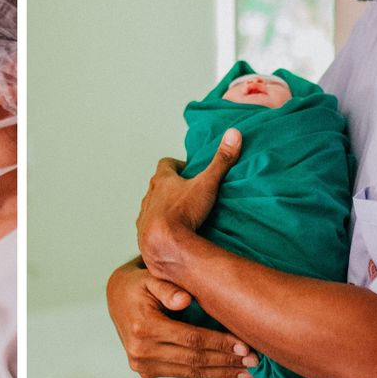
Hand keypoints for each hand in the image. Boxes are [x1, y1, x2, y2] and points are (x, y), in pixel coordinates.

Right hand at [106, 258, 258, 377]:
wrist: (116, 297)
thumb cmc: (139, 284)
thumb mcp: (150, 278)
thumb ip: (167, 287)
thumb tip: (185, 300)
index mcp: (144, 326)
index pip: (191, 339)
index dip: (219, 343)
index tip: (245, 345)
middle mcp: (141, 350)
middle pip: (194, 359)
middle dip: (227, 361)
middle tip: (255, 362)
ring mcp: (142, 364)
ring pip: (190, 372)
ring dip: (221, 373)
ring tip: (247, 373)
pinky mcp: (146, 371)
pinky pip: (183, 374)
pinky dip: (208, 375)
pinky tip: (228, 376)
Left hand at [136, 128, 240, 278]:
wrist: (164, 244)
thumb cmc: (184, 212)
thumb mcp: (207, 184)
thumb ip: (221, 161)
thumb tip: (234, 133)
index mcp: (162, 180)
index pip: (165, 164)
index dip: (176, 165)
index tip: (188, 170)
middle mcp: (150, 194)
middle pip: (158, 185)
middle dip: (171, 186)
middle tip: (187, 192)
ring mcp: (144, 213)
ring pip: (152, 204)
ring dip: (163, 206)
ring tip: (179, 214)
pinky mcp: (142, 232)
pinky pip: (148, 225)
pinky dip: (157, 226)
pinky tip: (170, 233)